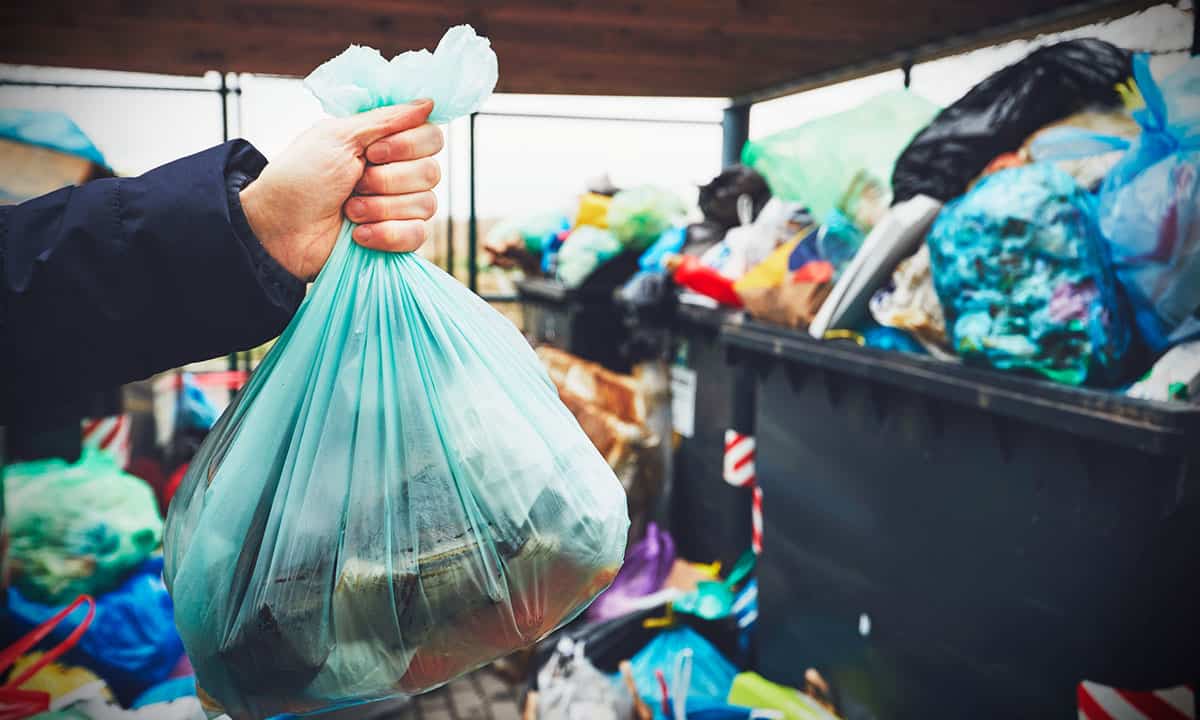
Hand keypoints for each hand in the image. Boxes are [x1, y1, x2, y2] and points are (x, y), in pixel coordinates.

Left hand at [240, 99, 443, 280]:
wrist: (280, 229)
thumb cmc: (301, 177)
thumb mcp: (338, 137)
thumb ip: (386, 119)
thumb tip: (429, 102)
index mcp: (386, 143)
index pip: (431, 137)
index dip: (408, 146)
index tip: (371, 152)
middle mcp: (399, 172)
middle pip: (431, 171)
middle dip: (387, 180)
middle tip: (354, 183)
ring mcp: (400, 207)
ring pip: (426, 204)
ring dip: (381, 208)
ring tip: (349, 210)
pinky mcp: (397, 239)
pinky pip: (418, 235)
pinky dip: (387, 234)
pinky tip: (359, 235)